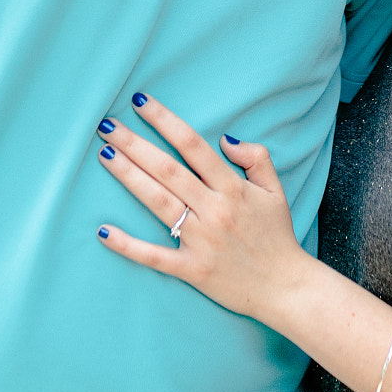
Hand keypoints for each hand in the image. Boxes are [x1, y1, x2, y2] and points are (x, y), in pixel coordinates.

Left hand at [95, 95, 311, 326]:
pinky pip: (154, 257)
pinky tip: (104, 231)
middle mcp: (214, 210)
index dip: (165, 121)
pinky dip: (128, 245)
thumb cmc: (277, 236)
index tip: (141, 102)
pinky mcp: (192, 269)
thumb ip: (256, 157)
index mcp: (232, 188)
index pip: (192, 145)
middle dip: (134, 144)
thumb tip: (224, 139)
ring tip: (105, 155)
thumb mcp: (275, 190)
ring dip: (128, 177)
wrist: (286, 288)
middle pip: (167, 169)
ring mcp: (200, 241)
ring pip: (158, 202)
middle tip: (107, 125)